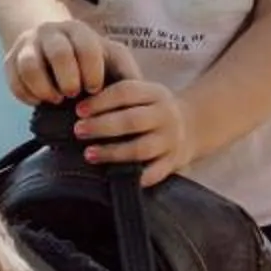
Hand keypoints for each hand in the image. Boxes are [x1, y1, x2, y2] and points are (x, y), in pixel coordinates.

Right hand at [4, 21, 132, 104]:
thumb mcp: (111, 58)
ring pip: (30, 64)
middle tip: (74, 96)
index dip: (92, 72)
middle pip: (58, 53)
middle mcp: (51, 33)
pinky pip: (13, 80)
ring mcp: (28, 45)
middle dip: (69, 79)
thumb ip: (128, 73)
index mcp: (78, 30)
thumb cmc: (89, 58)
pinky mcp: (9, 60)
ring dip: (44, 88)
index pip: (86, 47)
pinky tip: (39, 101)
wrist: (49, 40)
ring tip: (56, 99)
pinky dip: (26, 94)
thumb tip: (144, 95)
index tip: (95, 89)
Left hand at [72, 74, 195, 186]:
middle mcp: (165, 116)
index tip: (79, 110)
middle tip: (78, 130)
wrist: (193, 125)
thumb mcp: (144, 94)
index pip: (126, 92)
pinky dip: (136, 176)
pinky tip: (116, 177)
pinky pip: (155, 172)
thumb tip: (79, 108)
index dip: (101, 101)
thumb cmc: (153, 110)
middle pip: (132, 120)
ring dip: (112, 152)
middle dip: (102, 126)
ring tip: (89, 154)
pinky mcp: (173, 162)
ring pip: (141, 148)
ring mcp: (170, 140)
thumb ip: (118, 98)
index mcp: (155, 94)